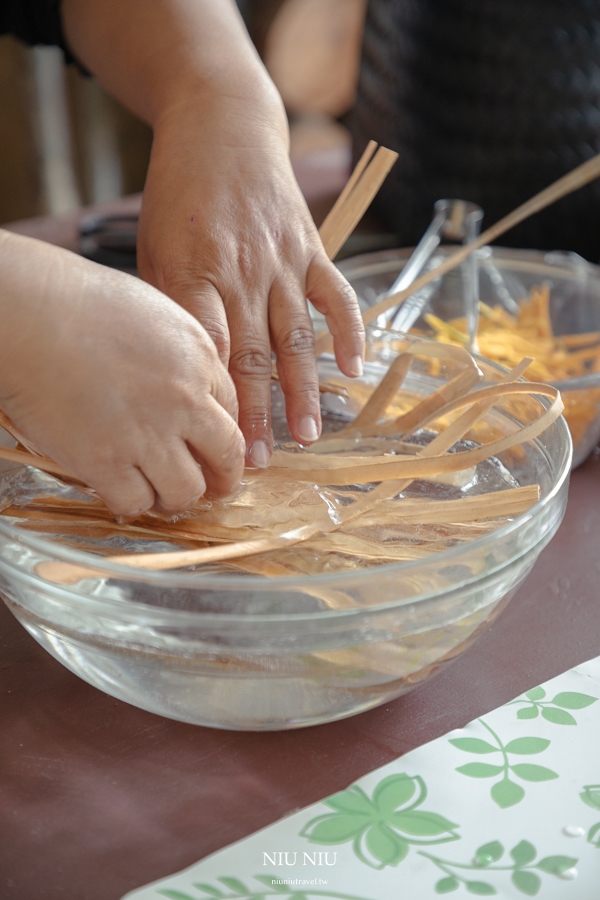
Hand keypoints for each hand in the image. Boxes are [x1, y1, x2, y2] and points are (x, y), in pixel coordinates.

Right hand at [0, 230, 244, 516]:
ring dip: (176, 497)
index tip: (216, 449)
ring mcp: (147, 435)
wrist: (32, 313)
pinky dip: (132, 503)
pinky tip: (122, 491)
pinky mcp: (106, 461)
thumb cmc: (79, 303)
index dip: (223, 437)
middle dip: (222, 478)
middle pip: (226, 456)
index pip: (233, 411)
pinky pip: (135, 502)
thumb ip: (181, 354)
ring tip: (160, 493)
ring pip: (186, 491)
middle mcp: (183, 400)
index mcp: (199, 359)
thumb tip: (186, 383)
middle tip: (212, 485)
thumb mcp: (155, 314)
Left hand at [136, 89, 364, 467]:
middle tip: (262, 461)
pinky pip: (334, 295)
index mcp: (193, 276)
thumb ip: (173, 308)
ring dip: (304, 390)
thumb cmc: (175, 196)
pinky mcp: (310, 247)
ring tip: (310, 434)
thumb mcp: (153, 250)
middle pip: (253, 357)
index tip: (220, 445)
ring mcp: (280, 261)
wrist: (219, 126)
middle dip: (258, 414)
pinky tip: (356, 368)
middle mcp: (240, 274)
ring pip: (296, 338)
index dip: (218, 404)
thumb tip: (187, 372)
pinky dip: (349, 331)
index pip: (210, 354)